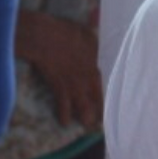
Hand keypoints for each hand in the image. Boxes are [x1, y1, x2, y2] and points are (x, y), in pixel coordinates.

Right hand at [17, 11, 103, 129]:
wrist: (47, 38)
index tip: (110, 98)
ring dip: (86, 116)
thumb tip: (95, 41)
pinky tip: (64, 123)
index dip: (107, 90)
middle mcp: (88, 75)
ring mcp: (74, 83)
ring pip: (84, 104)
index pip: (103, 80)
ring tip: (88, 125)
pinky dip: (64, 114)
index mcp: (95, 62)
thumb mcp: (86, 34)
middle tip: (104, 118)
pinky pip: (63, 104)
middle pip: (97, 96)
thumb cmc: (66, 32)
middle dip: (101, 108)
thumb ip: (92, 42)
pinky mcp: (60, 87)